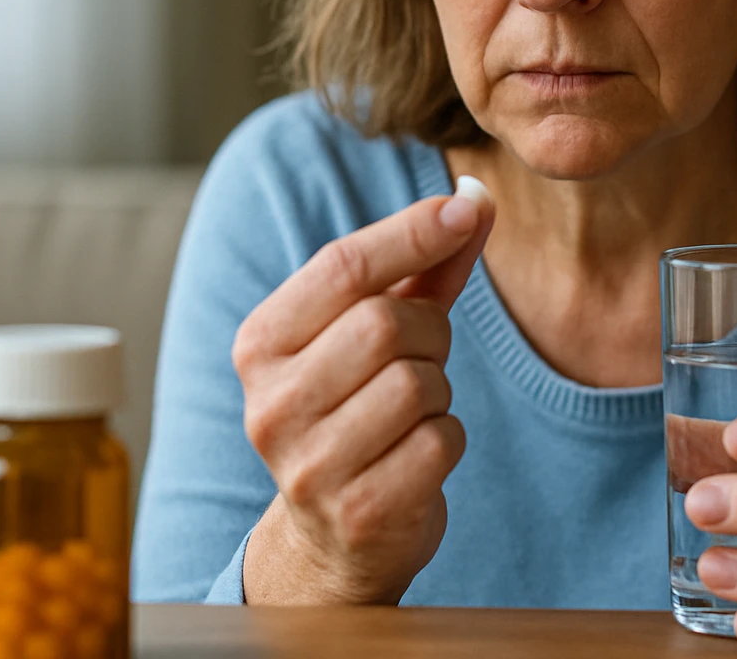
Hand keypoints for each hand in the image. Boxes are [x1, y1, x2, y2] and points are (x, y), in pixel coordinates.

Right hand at [232, 178, 494, 604]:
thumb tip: (477, 197)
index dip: (411, 231)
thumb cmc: (360, 408)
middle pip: (387, 323)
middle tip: (423, 357)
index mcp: (259, 344)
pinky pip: (440, 441)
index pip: (341, 266)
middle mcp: (270, 404)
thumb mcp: (379, 330)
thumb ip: (423, 266)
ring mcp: (309, 464)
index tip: (465, 208)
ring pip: (419, 383)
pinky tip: (416, 455)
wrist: (335, 538)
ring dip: (438, 390)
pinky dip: (447, 439)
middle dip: (430, 332)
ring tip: (411, 412)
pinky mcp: (359, 511)